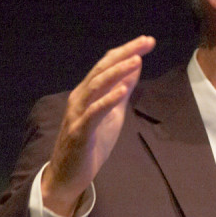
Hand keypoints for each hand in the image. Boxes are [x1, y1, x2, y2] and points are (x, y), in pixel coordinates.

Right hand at [41, 36, 155, 215]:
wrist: (68, 175)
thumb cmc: (91, 143)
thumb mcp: (112, 113)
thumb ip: (121, 91)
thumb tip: (135, 66)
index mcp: (88, 92)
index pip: (107, 65)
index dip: (127, 51)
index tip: (148, 40)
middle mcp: (80, 98)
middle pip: (102, 69)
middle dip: (125, 54)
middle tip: (145, 42)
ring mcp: (78, 114)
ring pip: (96, 87)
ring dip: (117, 72)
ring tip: (136, 60)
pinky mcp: (79, 133)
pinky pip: (93, 113)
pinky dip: (107, 100)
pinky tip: (121, 91)